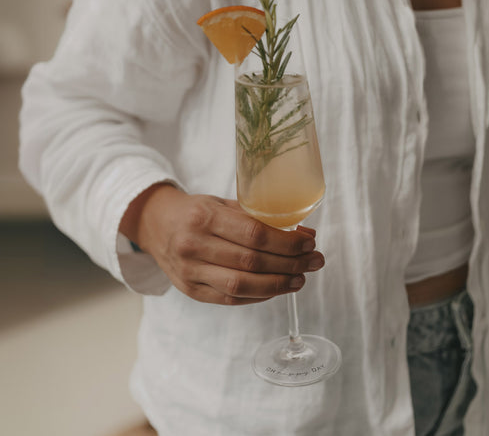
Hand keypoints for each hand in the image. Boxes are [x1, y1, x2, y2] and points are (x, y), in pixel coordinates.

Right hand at [119, 183, 324, 304]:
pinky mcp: (190, 291)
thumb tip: (304, 234)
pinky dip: (259, 296)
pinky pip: (231, 299)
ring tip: (301, 279)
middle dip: (290, 264)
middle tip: (315, 262)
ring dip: (279, 285)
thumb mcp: (224, 204)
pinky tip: (277, 288)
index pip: (254, 234)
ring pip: (242, 286)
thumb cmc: (197, 212)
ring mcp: (190, 272)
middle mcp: (194, 246)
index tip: (309, 243)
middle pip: (252, 262)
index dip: (286, 243)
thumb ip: (261, 218)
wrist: (157, 226)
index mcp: (204, 217)